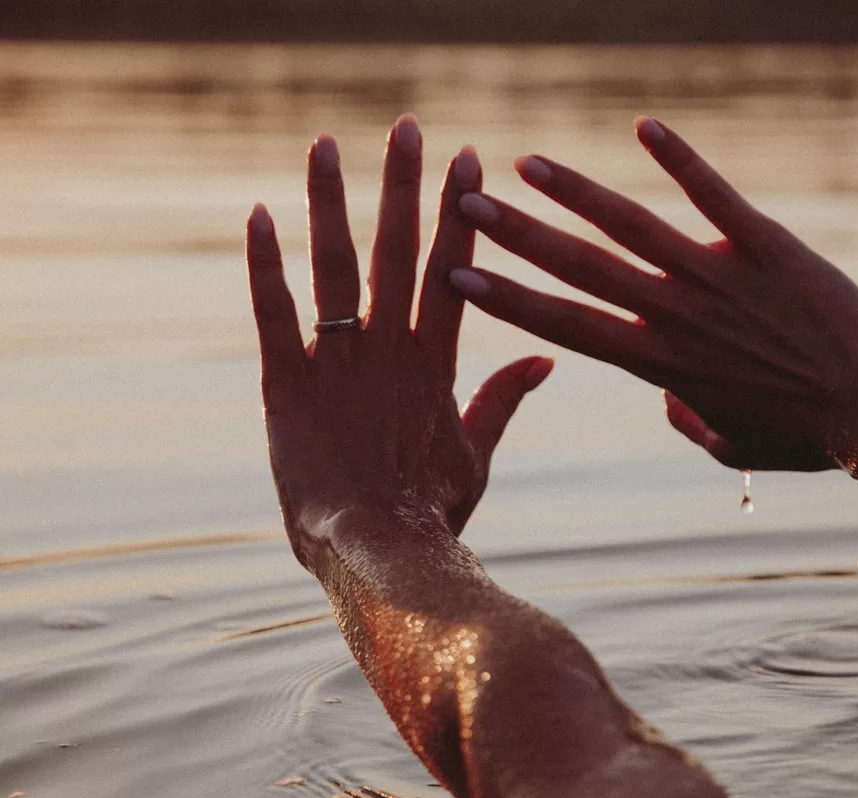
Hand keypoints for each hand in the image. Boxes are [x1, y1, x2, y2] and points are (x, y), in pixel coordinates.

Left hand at [246, 116, 551, 568]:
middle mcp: (390, 349)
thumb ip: (503, 397)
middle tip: (408, 127)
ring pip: (336, 265)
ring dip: (331, 201)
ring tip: (326, 145)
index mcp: (437, 362)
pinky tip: (257, 215)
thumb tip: (544, 357)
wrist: (379, 553)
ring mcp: (338, 364)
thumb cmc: (430, 512)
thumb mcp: (476, 453)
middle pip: (398, 250)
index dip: (458, 212)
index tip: (466, 160)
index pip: (452, 269)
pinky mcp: (287, 386)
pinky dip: (265, 264)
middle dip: (405, 184)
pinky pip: (273, 313)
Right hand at [447, 117, 857, 470]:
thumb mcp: (728, 445)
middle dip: (516, 236)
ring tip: (526, 165)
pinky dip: (678, 158)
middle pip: (579, 268)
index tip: (459, 277)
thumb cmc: (801, 435)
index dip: (508, 300)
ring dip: (573, 192)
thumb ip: (682, 418)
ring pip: (630, 225)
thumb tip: (666, 398)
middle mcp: (675, 312)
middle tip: (467, 204)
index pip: (565, 325)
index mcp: (660, 362)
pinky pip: (712, 193)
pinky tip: (644, 125)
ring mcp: (717, 273)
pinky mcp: (765, 244)